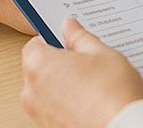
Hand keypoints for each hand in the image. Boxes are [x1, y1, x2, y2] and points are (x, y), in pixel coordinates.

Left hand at [21, 17, 142, 127]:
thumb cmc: (111, 94)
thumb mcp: (100, 52)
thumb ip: (79, 37)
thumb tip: (70, 27)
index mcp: (39, 65)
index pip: (34, 45)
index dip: (52, 39)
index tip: (67, 39)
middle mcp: (32, 92)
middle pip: (38, 68)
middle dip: (58, 62)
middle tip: (84, 60)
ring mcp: (39, 115)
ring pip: (46, 90)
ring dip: (62, 84)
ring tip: (90, 82)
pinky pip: (53, 109)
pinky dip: (65, 103)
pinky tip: (89, 100)